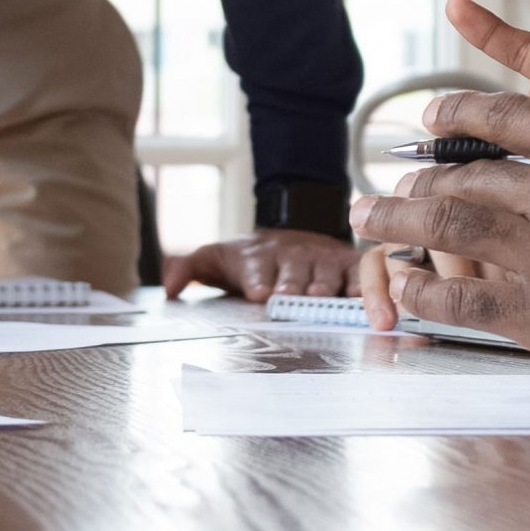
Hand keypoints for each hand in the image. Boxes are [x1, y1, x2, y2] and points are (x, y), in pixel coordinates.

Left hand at [165, 227, 359, 302]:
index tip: (259, 293)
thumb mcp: (216, 260)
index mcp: (259, 256)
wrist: (290, 235)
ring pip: (325, 269)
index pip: (257, 268)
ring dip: (324, 283)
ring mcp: (321, 257)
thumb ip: (190, 269)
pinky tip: (361, 295)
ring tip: (322, 295)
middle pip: (293, 269)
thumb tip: (169, 286)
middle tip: (291, 295)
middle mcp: (292, 255)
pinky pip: (356, 272)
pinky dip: (360, 283)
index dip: (258, 279)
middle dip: (292, 283)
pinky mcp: (346, 262)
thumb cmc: (251, 259)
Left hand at [351, 88, 529, 406]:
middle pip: (466, 176)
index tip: (428, 119)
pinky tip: (403, 286)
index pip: (505, 117)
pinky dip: (424, 291)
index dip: (456, 115)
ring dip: (399, 223)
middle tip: (386, 186)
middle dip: (416, 182)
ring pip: (449, 228)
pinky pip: (461, 298)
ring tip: (371, 220)